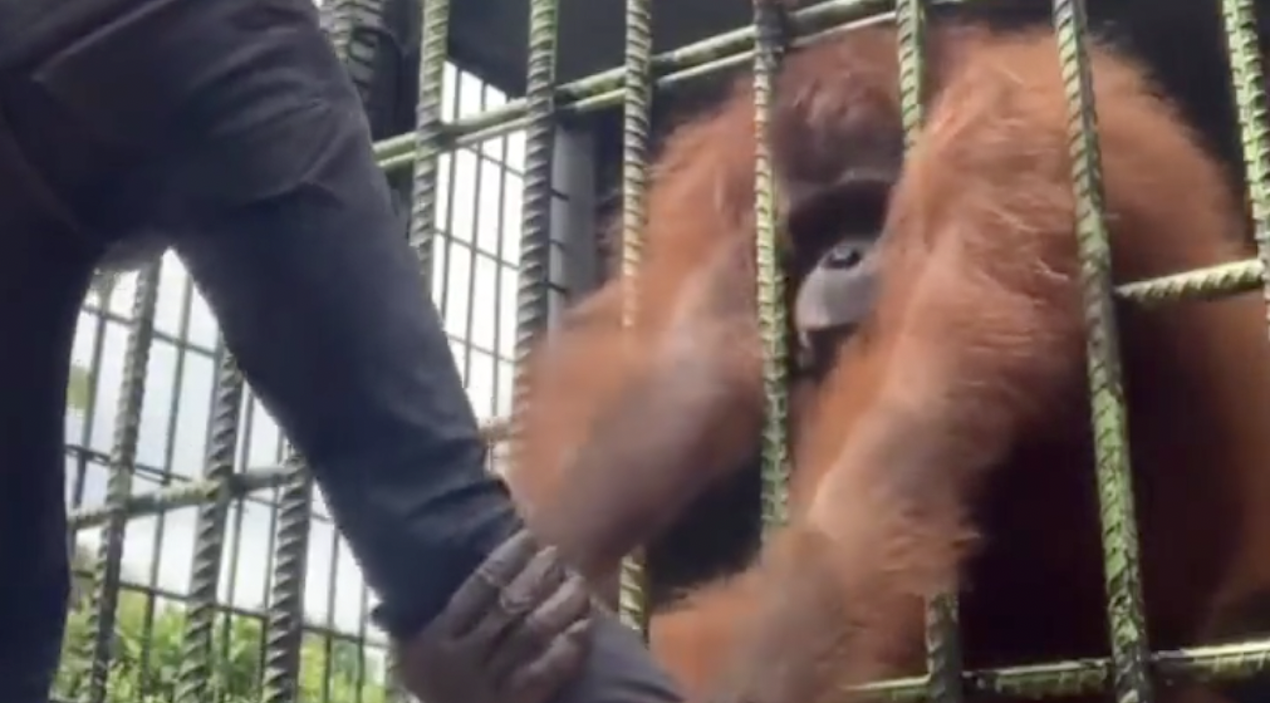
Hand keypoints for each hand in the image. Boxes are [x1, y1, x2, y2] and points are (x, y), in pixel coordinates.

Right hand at [396, 529, 594, 702]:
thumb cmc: (435, 687)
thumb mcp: (410, 654)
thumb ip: (406, 618)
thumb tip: (419, 562)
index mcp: (435, 639)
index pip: (478, 587)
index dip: (508, 557)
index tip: (528, 537)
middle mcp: (462, 660)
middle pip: (510, 605)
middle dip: (538, 574)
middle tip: (556, 554)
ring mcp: (490, 685)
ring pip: (534, 632)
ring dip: (561, 602)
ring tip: (577, 581)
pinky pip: (549, 669)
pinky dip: (570, 644)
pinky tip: (584, 623)